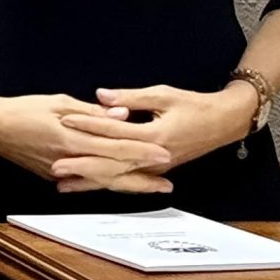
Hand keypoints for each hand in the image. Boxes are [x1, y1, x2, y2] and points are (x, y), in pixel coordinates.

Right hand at [0, 90, 172, 194]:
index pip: (115, 147)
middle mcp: (68, 160)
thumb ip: (91, 112)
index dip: (142, 151)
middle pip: (113, 172)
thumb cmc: (20, 109)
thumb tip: (122, 115)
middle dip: (142, 177)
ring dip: (128, 185)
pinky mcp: (51, 175)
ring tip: (151, 188)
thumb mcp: (57, 102)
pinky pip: (85, 181)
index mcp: (71, 139)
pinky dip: (105, 183)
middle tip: (167, 183)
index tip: (165, 153)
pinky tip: (118, 185)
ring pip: (101, 181)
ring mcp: (59, 171)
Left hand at [59, 83, 256, 180]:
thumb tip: (102, 96)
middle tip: (54, 167)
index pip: (114, 132)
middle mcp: (155, 156)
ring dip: (90, 181)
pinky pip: (127, 178)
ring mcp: (156, 166)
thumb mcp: (164, 95)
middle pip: (112, 163)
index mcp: (155, 136)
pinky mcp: (156, 169)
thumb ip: (131, 98)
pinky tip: (87, 184)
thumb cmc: (195, 106)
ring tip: (63, 184)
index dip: (87, 126)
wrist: (225, 122)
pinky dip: (106, 182)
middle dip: (81, 166)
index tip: (64, 123)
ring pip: (118, 177)